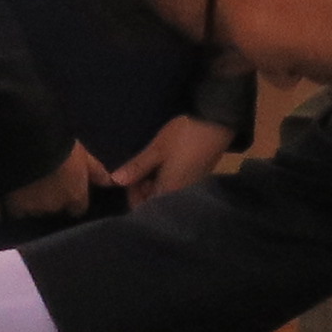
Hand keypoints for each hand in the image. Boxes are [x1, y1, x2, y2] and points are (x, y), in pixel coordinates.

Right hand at [0, 141, 100, 223]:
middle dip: (52, 200)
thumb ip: (97, 171)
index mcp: (74, 195)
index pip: (78, 208)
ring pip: (33, 210)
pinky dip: (12, 204)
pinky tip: (10, 191)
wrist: (27, 143)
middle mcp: (55, 207)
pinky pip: (13, 211)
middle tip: (46, 182)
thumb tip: (111, 183)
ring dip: (32, 201)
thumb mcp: (83, 155)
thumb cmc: (61, 146)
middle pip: (55, 209)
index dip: (73, 200)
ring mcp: (32, 209)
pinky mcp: (11, 206)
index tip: (69, 190)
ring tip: (26, 184)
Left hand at [103, 112, 236, 202]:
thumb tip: (115, 181)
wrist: (217, 122)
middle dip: (143, 189)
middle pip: (156, 202)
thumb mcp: (157, 149)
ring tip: (148, 164)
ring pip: (166, 193)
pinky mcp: (197, 178)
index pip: (146, 208)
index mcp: (170, 192)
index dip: (133, 196)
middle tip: (136, 169)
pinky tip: (162, 164)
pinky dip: (166, 179)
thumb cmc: (184, 136)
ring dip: (155, 183)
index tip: (128, 178)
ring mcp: (191, 187)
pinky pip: (176, 186)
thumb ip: (137, 167)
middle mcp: (182, 195)